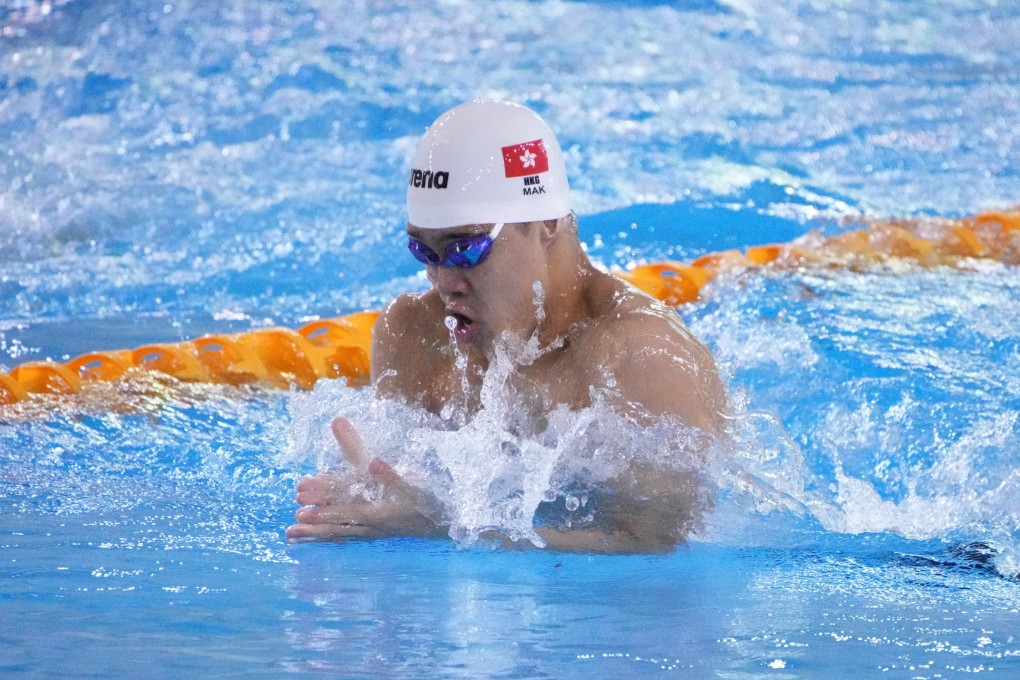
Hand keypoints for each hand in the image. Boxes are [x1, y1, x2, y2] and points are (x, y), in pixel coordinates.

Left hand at [285, 417, 437, 540]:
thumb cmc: (424, 500)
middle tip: (293, 520)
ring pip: (339, 533)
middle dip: (315, 520)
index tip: (302, 499)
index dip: (325, 501)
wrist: (441, 524)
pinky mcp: (371, 535)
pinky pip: (345, 539)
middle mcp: (371, 525)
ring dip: (315, 533)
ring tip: (290, 534)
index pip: (346, 504)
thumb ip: (390, 474)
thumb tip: (372, 462)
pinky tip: (311, 541)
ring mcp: (370, 532)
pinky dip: (327, 540)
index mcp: (378, 510)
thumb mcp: (410, 485)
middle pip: (338, 522)